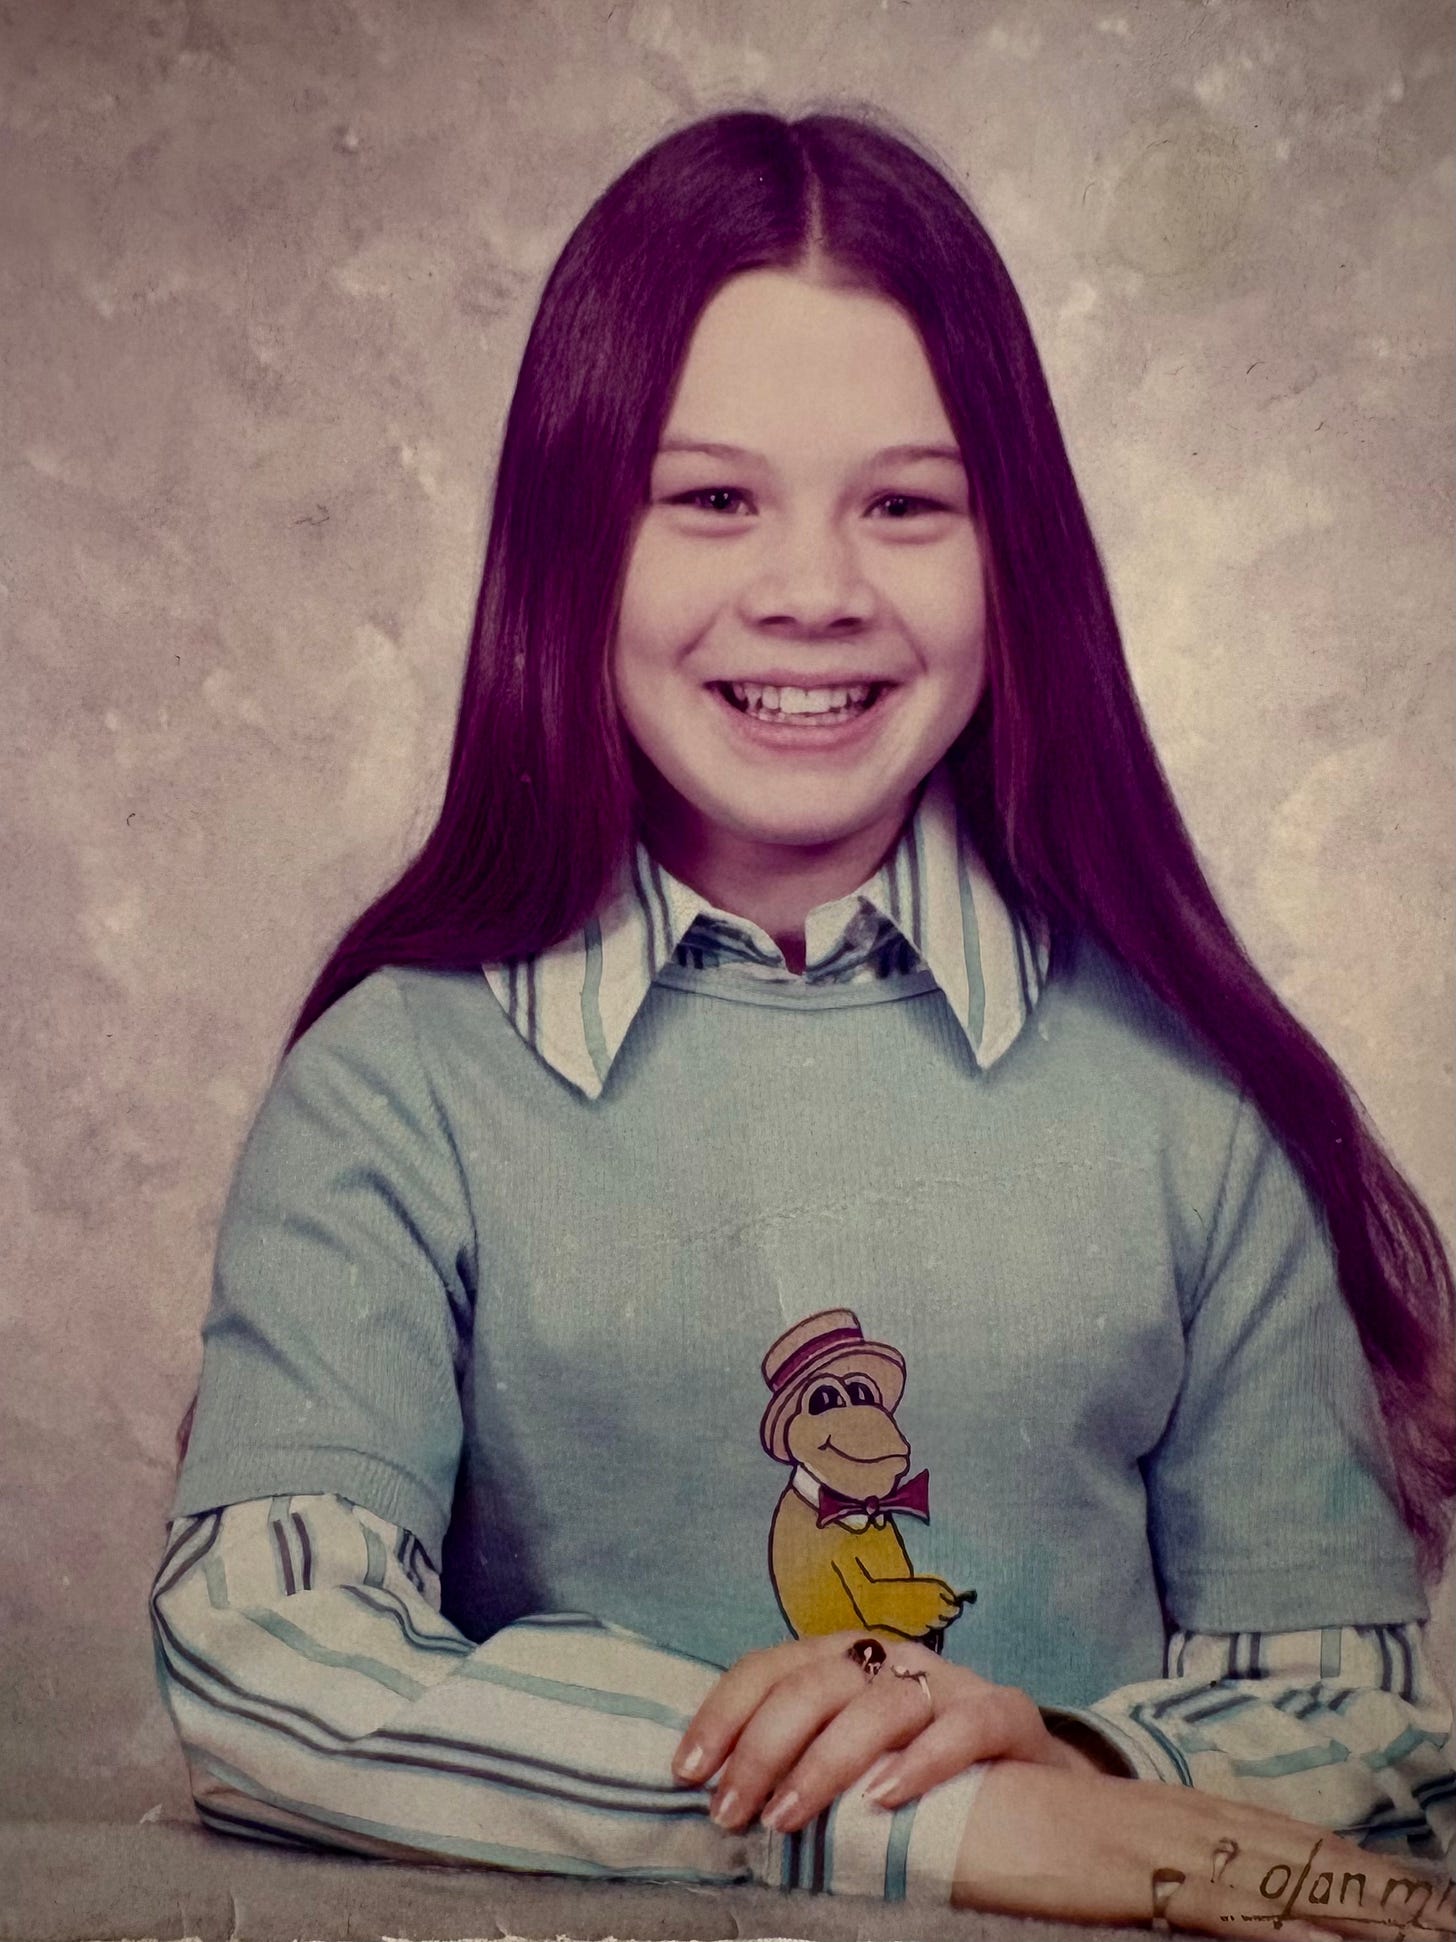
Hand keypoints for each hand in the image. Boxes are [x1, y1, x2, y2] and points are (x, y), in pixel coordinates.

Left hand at [670, 1628, 1098, 1834]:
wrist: (1031, 1781)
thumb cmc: (917, 1768)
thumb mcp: (849, 1754)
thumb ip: (796, 1756)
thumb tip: (710, 1794)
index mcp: (843, 1659)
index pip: (769, 1668)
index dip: (723, 1715)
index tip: (687, 1772)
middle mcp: (892, 1658)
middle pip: (816, 1684)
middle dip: (762, 1747)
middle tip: (732, 1812)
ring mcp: (950, 1683)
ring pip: (880, 1705)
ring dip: (826, 1762)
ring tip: (787, 1816)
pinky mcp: (1007, 1715)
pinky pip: (966, 1727)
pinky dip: (924, 1760)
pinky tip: (886, 1797)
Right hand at [956, 1762, 1454, 1938]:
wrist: (946, 1797)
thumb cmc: (1005, 1832)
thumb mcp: (1090, 1856)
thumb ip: (1143, 1873)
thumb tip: (1185, 1899)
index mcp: (1177, 1815)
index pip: (1285, 1843)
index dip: (1355, 1874)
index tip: (1422, 1904)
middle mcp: (1186, 1818)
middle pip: (1306, 1855)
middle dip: (1384, 1892)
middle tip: (1449, 1919)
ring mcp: (1171, 1841)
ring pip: (1292, 1877)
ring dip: (1363, 1906)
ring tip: (1431, 1930)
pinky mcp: (1147, 1870)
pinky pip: (1237, 1903)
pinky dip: (1295, 1921)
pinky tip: (1338, 1940)